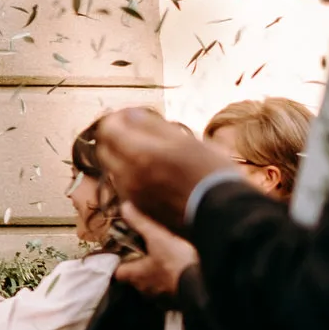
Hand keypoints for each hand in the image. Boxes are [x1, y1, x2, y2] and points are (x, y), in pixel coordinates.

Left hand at [95, 109, 233, 230]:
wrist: (224, 214)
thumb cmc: (211, 173)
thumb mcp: (186, 140)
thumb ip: (153, 126)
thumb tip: (131, 115)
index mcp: (140, 154)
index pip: (108, 129)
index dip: (117, 119)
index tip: (130, 115)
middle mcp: (128, 175)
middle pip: (104, 148)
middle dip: (115, 137)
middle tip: (135, 131)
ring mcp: (132, 194)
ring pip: (113, 168)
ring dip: (122, 156)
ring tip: (148, 151)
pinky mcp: (140, 208)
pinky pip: (124, 185)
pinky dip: (130, 173)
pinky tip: (152, 170)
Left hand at [113, 203, 198, 297]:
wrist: (205, 286)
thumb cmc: (177, 263)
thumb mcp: (158, 237)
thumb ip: (140, 223)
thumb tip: (125, 207)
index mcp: (134, 275)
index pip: (117, 272)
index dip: (117, 263)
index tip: (121, 252)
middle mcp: (144, 289)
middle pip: (134, 279)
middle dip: (138, 268)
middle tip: (144, 253)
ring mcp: (160, 298)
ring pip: (151, 286)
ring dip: (154, 276)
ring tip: (162, 261)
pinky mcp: (176, 302)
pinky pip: (168, 293)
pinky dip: (169, 283)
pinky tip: (177, 273)